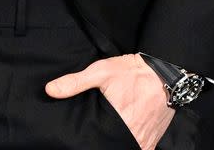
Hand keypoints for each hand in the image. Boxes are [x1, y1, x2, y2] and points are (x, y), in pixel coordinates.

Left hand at [45, 53, 174, 149]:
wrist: (163, 73)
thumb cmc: (131, 72)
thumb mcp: (100, 71)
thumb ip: (75, 82)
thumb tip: (50, 90)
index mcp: (120, 122)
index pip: (99, 141)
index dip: (89, 140)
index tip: (83, 135)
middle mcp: (134, 136)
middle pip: (113, 145)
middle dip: (102, 141)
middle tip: (94, 132)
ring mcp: (145, 140)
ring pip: (127, 148)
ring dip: (116, 143)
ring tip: (105, 134)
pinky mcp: (153, 140)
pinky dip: (130, 145)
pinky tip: (119, 137)